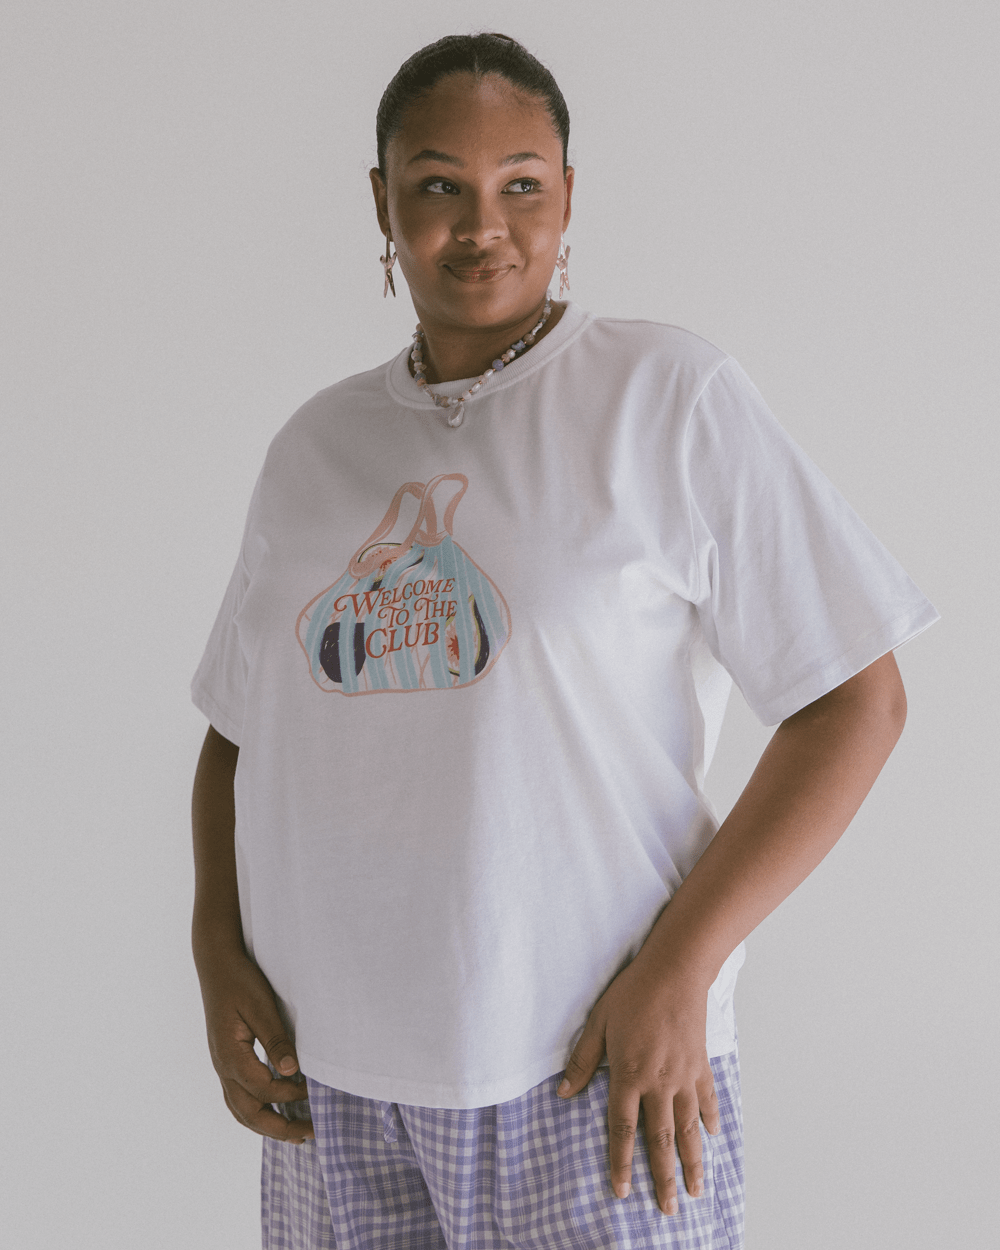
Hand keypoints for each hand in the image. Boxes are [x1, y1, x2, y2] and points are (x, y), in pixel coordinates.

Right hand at [195, 946, 314, 1142]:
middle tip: (310, 1134)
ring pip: (240, 1110)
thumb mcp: (261, 1006)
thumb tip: (290, 1070)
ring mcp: (221, 1066)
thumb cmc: (240, 981)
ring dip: (267, 1125)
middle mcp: (222, 1067)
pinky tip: (274, 1111)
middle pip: (248, 1113)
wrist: (216, 965)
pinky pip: (237, 1098)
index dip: (290, 1094)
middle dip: (279, 1128)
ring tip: (296, 1134)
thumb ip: (275, 1038)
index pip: (263, 1089)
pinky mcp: (226, 1061)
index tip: (315, 1091)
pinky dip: (256, 1112)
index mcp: (230, 1055)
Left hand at [556, 959, 718, 1216]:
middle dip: (663, 1178)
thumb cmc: (632, 994)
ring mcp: (683, 1076)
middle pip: (660, 1140)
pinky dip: (709, 1120)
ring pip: (688, 1129)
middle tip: (668, 1210)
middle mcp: (658, 1083)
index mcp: (629, 1075)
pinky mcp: (700, 1064)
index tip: (622, 1190)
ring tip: (696, 1190)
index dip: (621, 1162)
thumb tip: (564, 1093)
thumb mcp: (598, 1023)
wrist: (674, 971)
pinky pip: (706, 1099)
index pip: (623, 1129)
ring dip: (692, 1162)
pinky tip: (711, 1137)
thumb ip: (582, 1060)